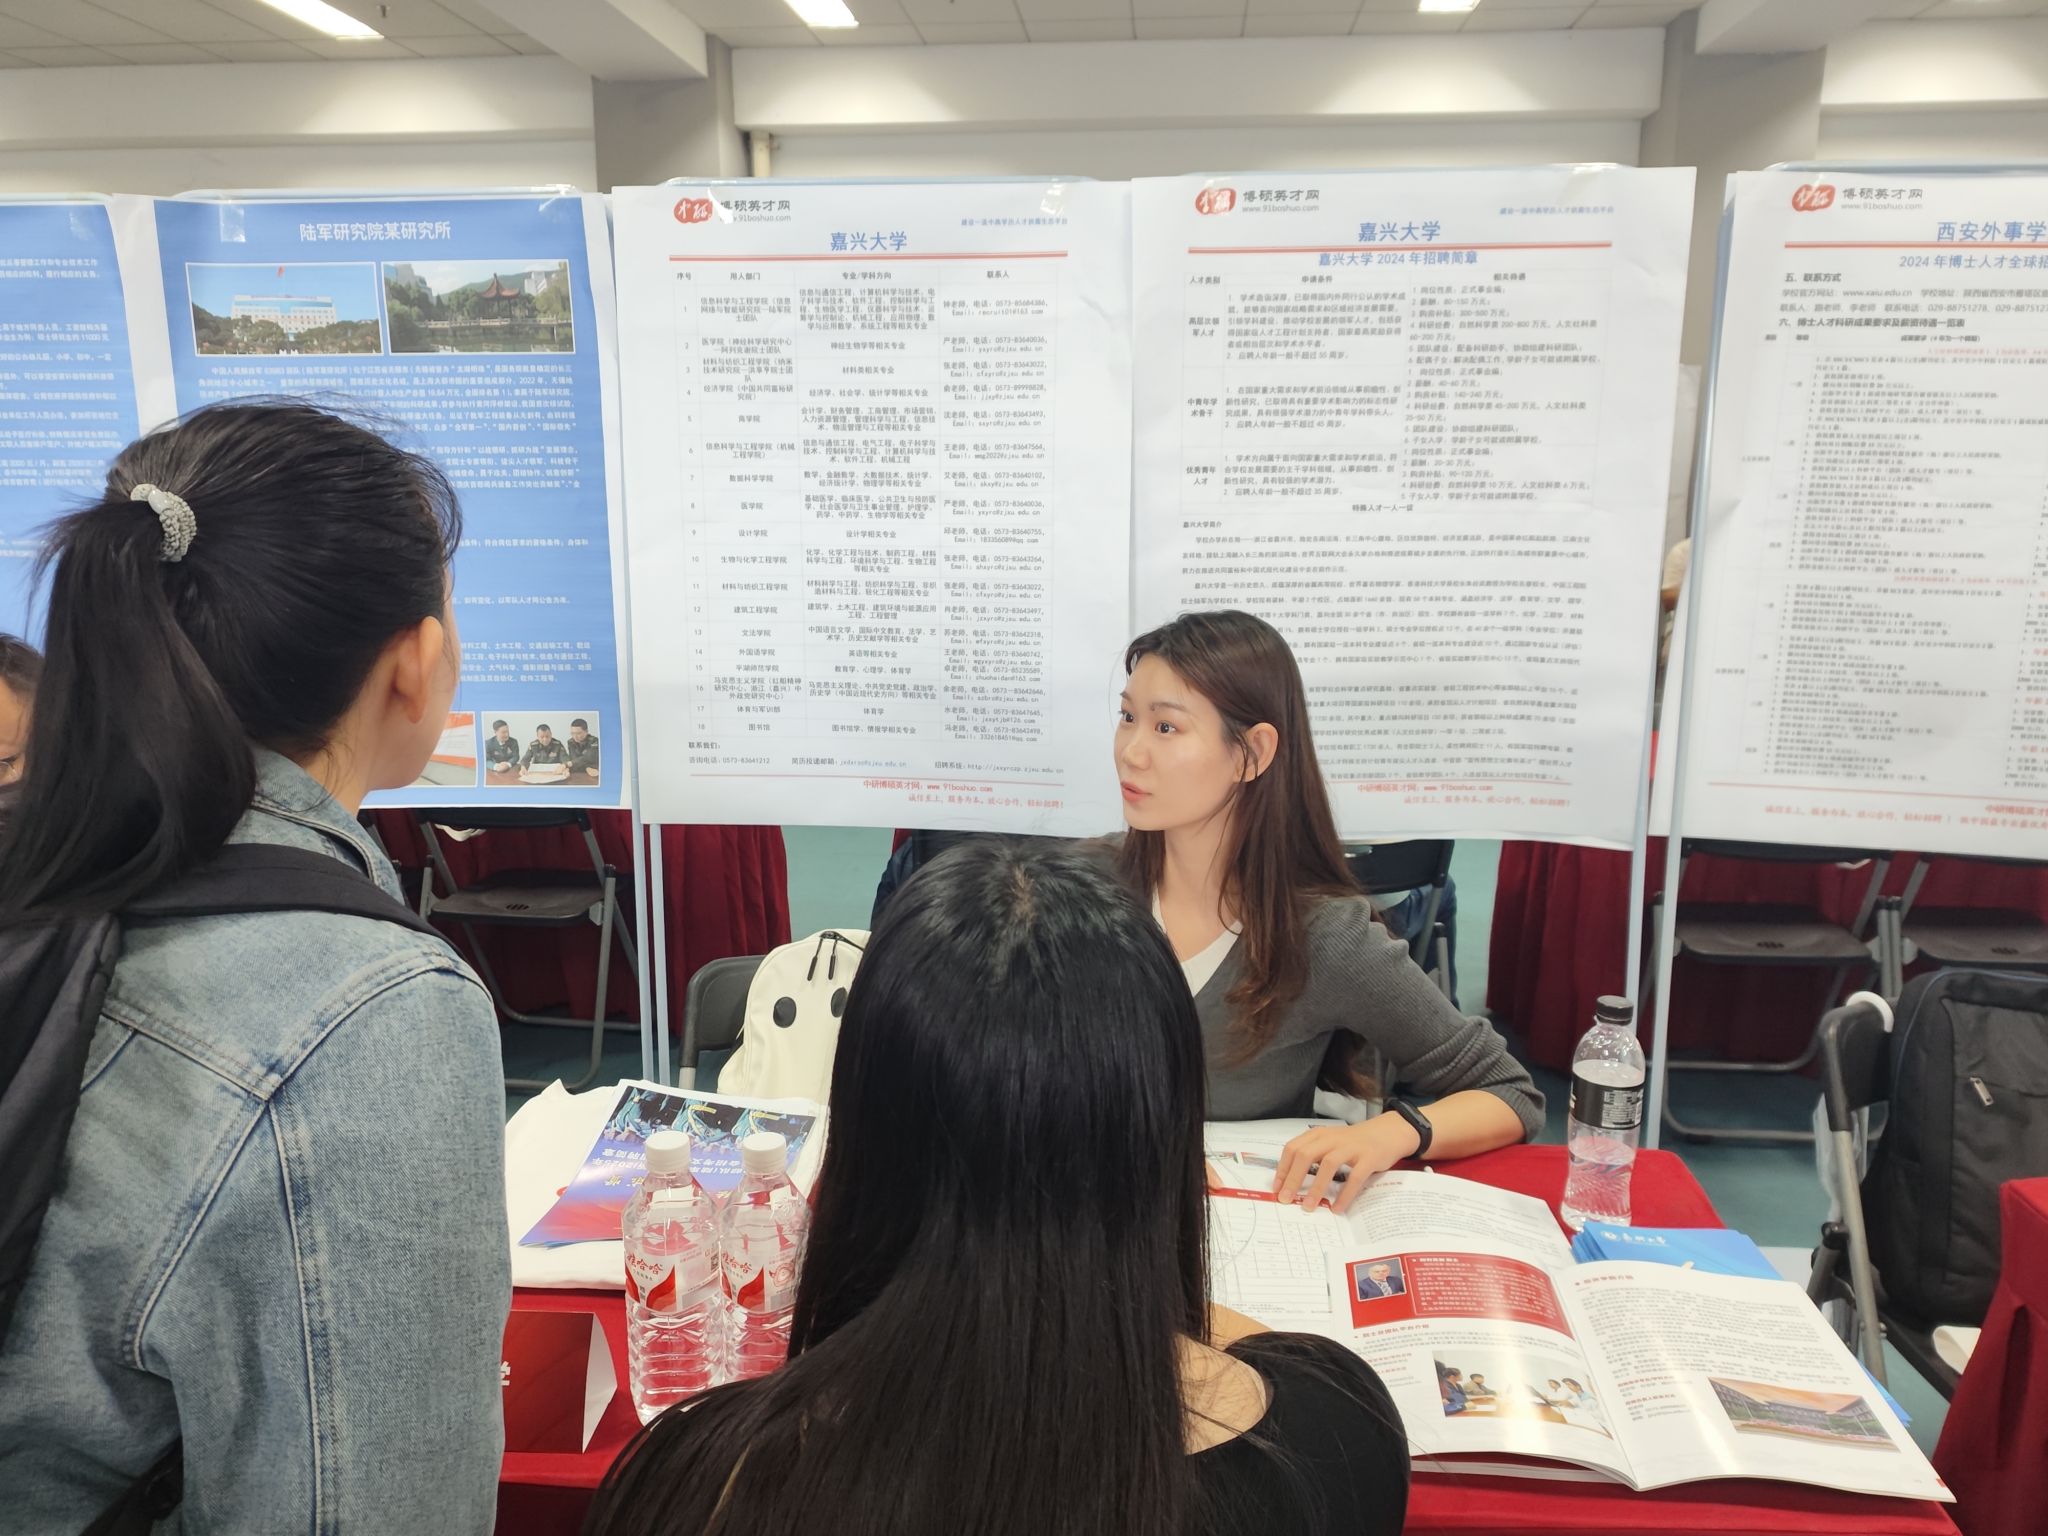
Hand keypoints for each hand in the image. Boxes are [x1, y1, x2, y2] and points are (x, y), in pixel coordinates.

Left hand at [1273, 1116, 1420, 1213]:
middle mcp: (1332, 1138)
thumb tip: (1291, 1181)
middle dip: (1293, 1179)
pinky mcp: (1369, 1158)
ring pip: (1328, 1165)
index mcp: (1319, 1135)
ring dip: (1316, 1187)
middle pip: (1305, 1155)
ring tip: (1308, 1207)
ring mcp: (1351, 1147)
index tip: (1276, 1188)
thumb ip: (1314, 1155)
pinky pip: (1354, 1177)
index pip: (1293, 1148)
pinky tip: (1337, 1208)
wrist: (1388, 1132)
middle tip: (1285, 1200)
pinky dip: (1344, 1194)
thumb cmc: (1354, 1142)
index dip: (1283, 1168)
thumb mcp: (1330, 1142)